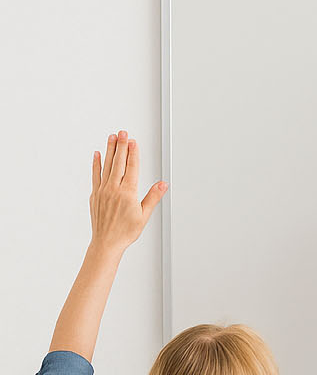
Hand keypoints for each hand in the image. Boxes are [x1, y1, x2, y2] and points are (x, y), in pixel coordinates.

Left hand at [90, 130, 166, 254]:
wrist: (107, 242)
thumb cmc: (125, 232)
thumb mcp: (144, 216)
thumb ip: (152, 197)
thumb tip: (162, 185)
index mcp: (128, 193)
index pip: (132, 167)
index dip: (133, 153)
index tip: (133, 141)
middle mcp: (114, 189)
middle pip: (119, 162)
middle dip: (121, 145)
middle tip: (123, 132)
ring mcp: (103, 190)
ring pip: (107, 165)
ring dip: (110, 150)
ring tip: (112, 137)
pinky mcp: (95, 194)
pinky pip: (95, 175)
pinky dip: (96, 164)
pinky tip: (97, 154)